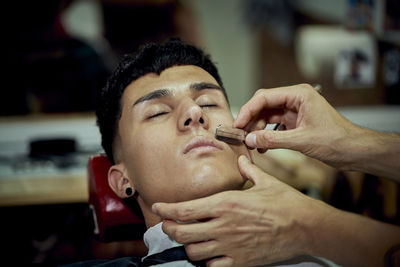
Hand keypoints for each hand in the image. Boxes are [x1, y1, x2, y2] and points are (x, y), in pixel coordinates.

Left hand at [152, 155, 330, 265]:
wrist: (306, 226)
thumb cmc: (286, 202)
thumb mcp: (265, 181)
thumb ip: (248, 170)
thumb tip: (241, 161)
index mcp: (225, 203)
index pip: (185, 209)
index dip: (167, 208)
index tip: (158, 206)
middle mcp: (223, 225)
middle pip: (182, 233)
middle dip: (169, 229)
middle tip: (168, 225)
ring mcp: (230, 245)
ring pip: (194, 252)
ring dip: (187, 246)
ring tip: (190, 240)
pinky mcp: (241, 261)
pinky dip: (207, 262)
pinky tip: (210, 254)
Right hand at [234, 84, 357, 168]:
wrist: (354, 151)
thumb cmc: (337, 140)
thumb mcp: (301, 140)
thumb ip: (273, 140)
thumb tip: (250, 139)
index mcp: (299, 94)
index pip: (264, 97)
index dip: (248, 110)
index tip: (237, 124)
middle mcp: (295, 100)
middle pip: (264, 106)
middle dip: (251, 120)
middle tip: (241, 135)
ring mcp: (295, 111)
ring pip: (267, 117)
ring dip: (257, 130)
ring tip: (250, 144)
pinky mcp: (295, 123)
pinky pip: (274, 127)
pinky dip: (267, 136)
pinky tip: (262, 147)